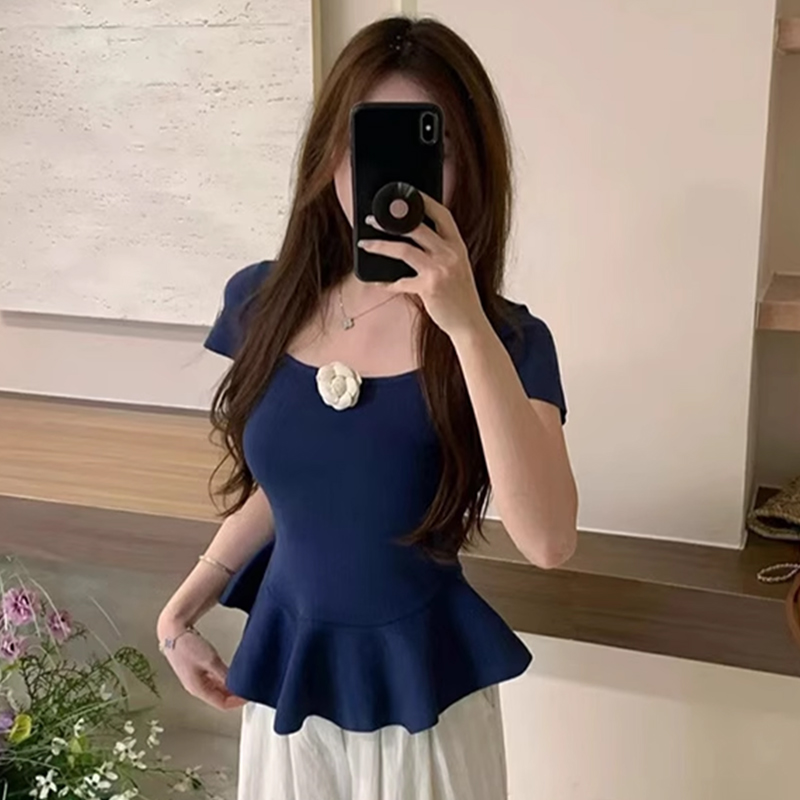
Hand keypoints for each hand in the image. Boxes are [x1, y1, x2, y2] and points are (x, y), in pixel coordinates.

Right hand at [157, 622, 245, 710]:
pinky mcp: (196, 670)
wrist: (173, 633)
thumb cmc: (187, 646)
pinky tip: (230, 673)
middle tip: (247, 688)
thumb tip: (236, 684)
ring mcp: (195, 679)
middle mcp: (196, 687)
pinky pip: (212, 679)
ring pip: (216, 689)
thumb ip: (224, 674)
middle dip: (234, 695)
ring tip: (241, 681)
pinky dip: (223, 679)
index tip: (248, 695)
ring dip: (229, 686)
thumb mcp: (211, 661)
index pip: (221, 704)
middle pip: (219, 697)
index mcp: (197, 689)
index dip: (237, 701)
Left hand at [357, 192, 486, 339]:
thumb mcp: (456, 267)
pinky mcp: (429, 288)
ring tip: (365, 244)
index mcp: (458, 246)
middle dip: (389, 222)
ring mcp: (440, 270)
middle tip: (371, 220)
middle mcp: (450, 254)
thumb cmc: (460, 296)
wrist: (469, 322)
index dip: (423, 201)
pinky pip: (400, 282)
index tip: (406, 194)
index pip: (442, 214)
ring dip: (380, 246)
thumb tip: (412, 240)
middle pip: (416, 228)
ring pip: (403, 250)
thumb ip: (441, 251)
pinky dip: (387, 283)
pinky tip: (379, 282)